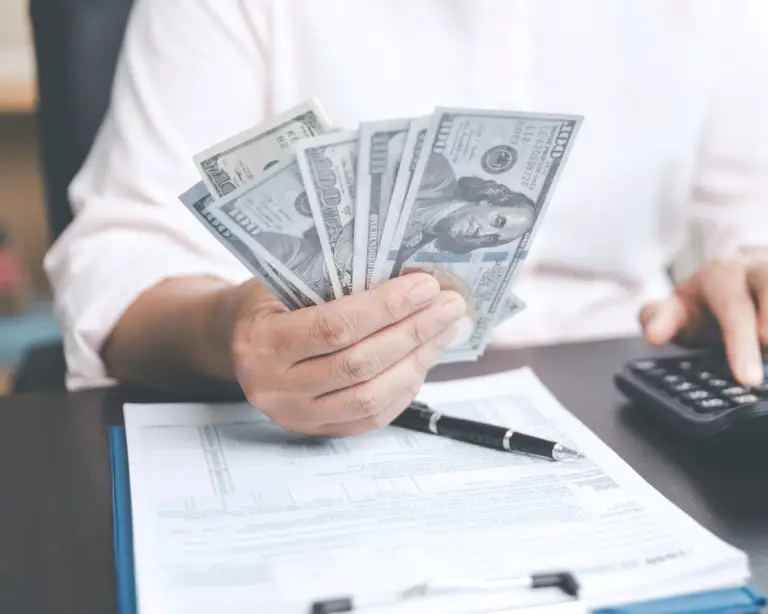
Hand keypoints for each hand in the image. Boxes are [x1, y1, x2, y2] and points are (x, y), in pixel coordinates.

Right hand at [228, 273, 465, 436]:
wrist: (239, 344)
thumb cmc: (269, 304)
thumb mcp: (286, 283)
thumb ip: (334, 285)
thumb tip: (408, 282)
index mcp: (263, 342)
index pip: (336, 327)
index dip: (386, 307)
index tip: (424, 287)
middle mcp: (275, 387)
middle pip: (359, 363)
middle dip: (413, 332)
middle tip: (448, 306)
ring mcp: (296, 415)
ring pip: (371, 395)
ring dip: (417, 360)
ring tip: (443, 331)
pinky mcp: (317, 430)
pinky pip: (371, 416)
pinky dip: (403, 389)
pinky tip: (422, 361)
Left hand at [639, 257, 767, 385]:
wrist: (737, 275)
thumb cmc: (708, 300)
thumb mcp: (678, 308)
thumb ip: (661, 319)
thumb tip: (653, 334)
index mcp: (722, 275)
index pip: (735, 310)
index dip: (742, 345)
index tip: (748, 379)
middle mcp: (760, 269)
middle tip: (764, 375)